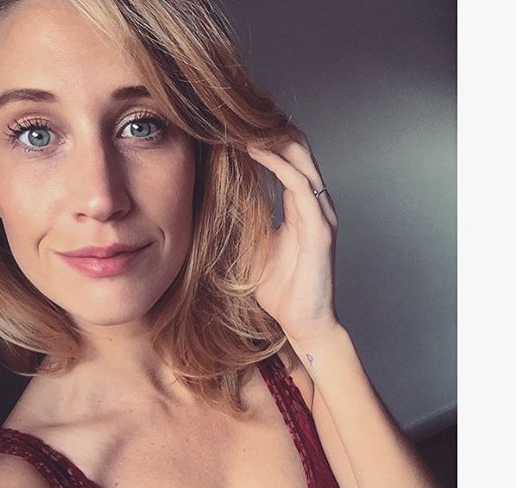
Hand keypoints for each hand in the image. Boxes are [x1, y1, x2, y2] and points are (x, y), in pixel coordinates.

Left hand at [247, 133, 340, 343]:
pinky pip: (300, 186)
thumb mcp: (255, 250)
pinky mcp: (320, 230)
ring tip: (242, 122)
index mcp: (301, 208)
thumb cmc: (280, 291)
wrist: (302, 323)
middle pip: (298, 150)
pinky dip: (278, 164)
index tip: (232, 123)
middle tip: (234, 112)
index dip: (265, 138)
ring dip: (272, 138)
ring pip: (301, 160)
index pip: (288, 159)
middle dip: (269, 128)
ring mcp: (320, 215)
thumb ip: (247, 226)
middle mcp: (314, 205)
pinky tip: (255, 150)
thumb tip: (218, 208)